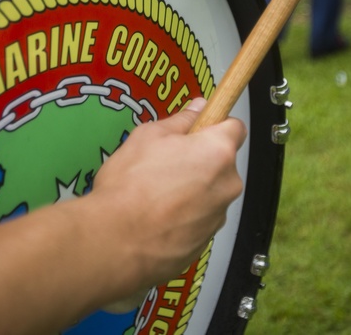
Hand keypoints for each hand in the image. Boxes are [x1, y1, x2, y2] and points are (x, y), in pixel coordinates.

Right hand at [91, 98, 246, 286]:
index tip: (198, 130)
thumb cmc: (131, 183)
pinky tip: (157, 220)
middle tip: (165, 165)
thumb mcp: (147, 137)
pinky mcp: (205, 243)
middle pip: (222, 164)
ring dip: (192, 191)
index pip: (235, 128)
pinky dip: (184, 218)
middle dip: (200, 162)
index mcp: (218, 152)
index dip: (216, 126)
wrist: (115, 241)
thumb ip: (180, 121)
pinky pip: (199, 220)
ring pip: (210, 194)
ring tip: (156, 196)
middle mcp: (228, 184)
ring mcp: (219, 216)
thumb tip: (197, 108)